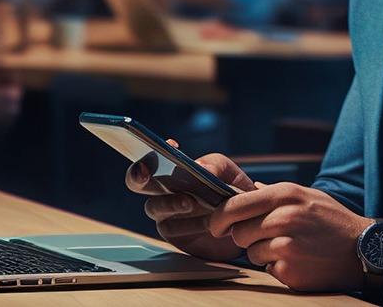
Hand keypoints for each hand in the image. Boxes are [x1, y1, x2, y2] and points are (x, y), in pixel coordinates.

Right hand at [126, 143, 255, 260]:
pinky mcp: (174, 236)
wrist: (246, 224)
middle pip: (138, 182)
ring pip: (153, 207)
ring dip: (170, 203)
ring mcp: (167, 214)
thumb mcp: (231, 175)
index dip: (148, 152)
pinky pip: (172, 230)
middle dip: (137, 175)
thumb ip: (217, 166)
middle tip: (146, 172)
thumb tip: (200, 168)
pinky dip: (188, 224)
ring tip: (190, 202)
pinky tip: (207, 222)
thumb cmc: (234, 194)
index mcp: (175, 171)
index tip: (163, 146)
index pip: (152, 158)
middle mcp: (165, 191)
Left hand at [209, 182, 372, 291]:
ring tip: (288, 247)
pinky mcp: (289, 269)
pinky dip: (277, 266)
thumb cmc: (332, 221)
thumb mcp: (307, 195)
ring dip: (262, 253)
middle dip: (245, 236)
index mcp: (286, 194)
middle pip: (238, 231)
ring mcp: (287, 245)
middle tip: (264, 237)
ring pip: (250, 252)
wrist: (362, 249)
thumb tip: (246, 190)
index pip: (235, 204)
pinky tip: (297, 259)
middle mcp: (284, 217)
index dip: (220, 217)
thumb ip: (275, 193)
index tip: (216, 225)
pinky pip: (267, 268)